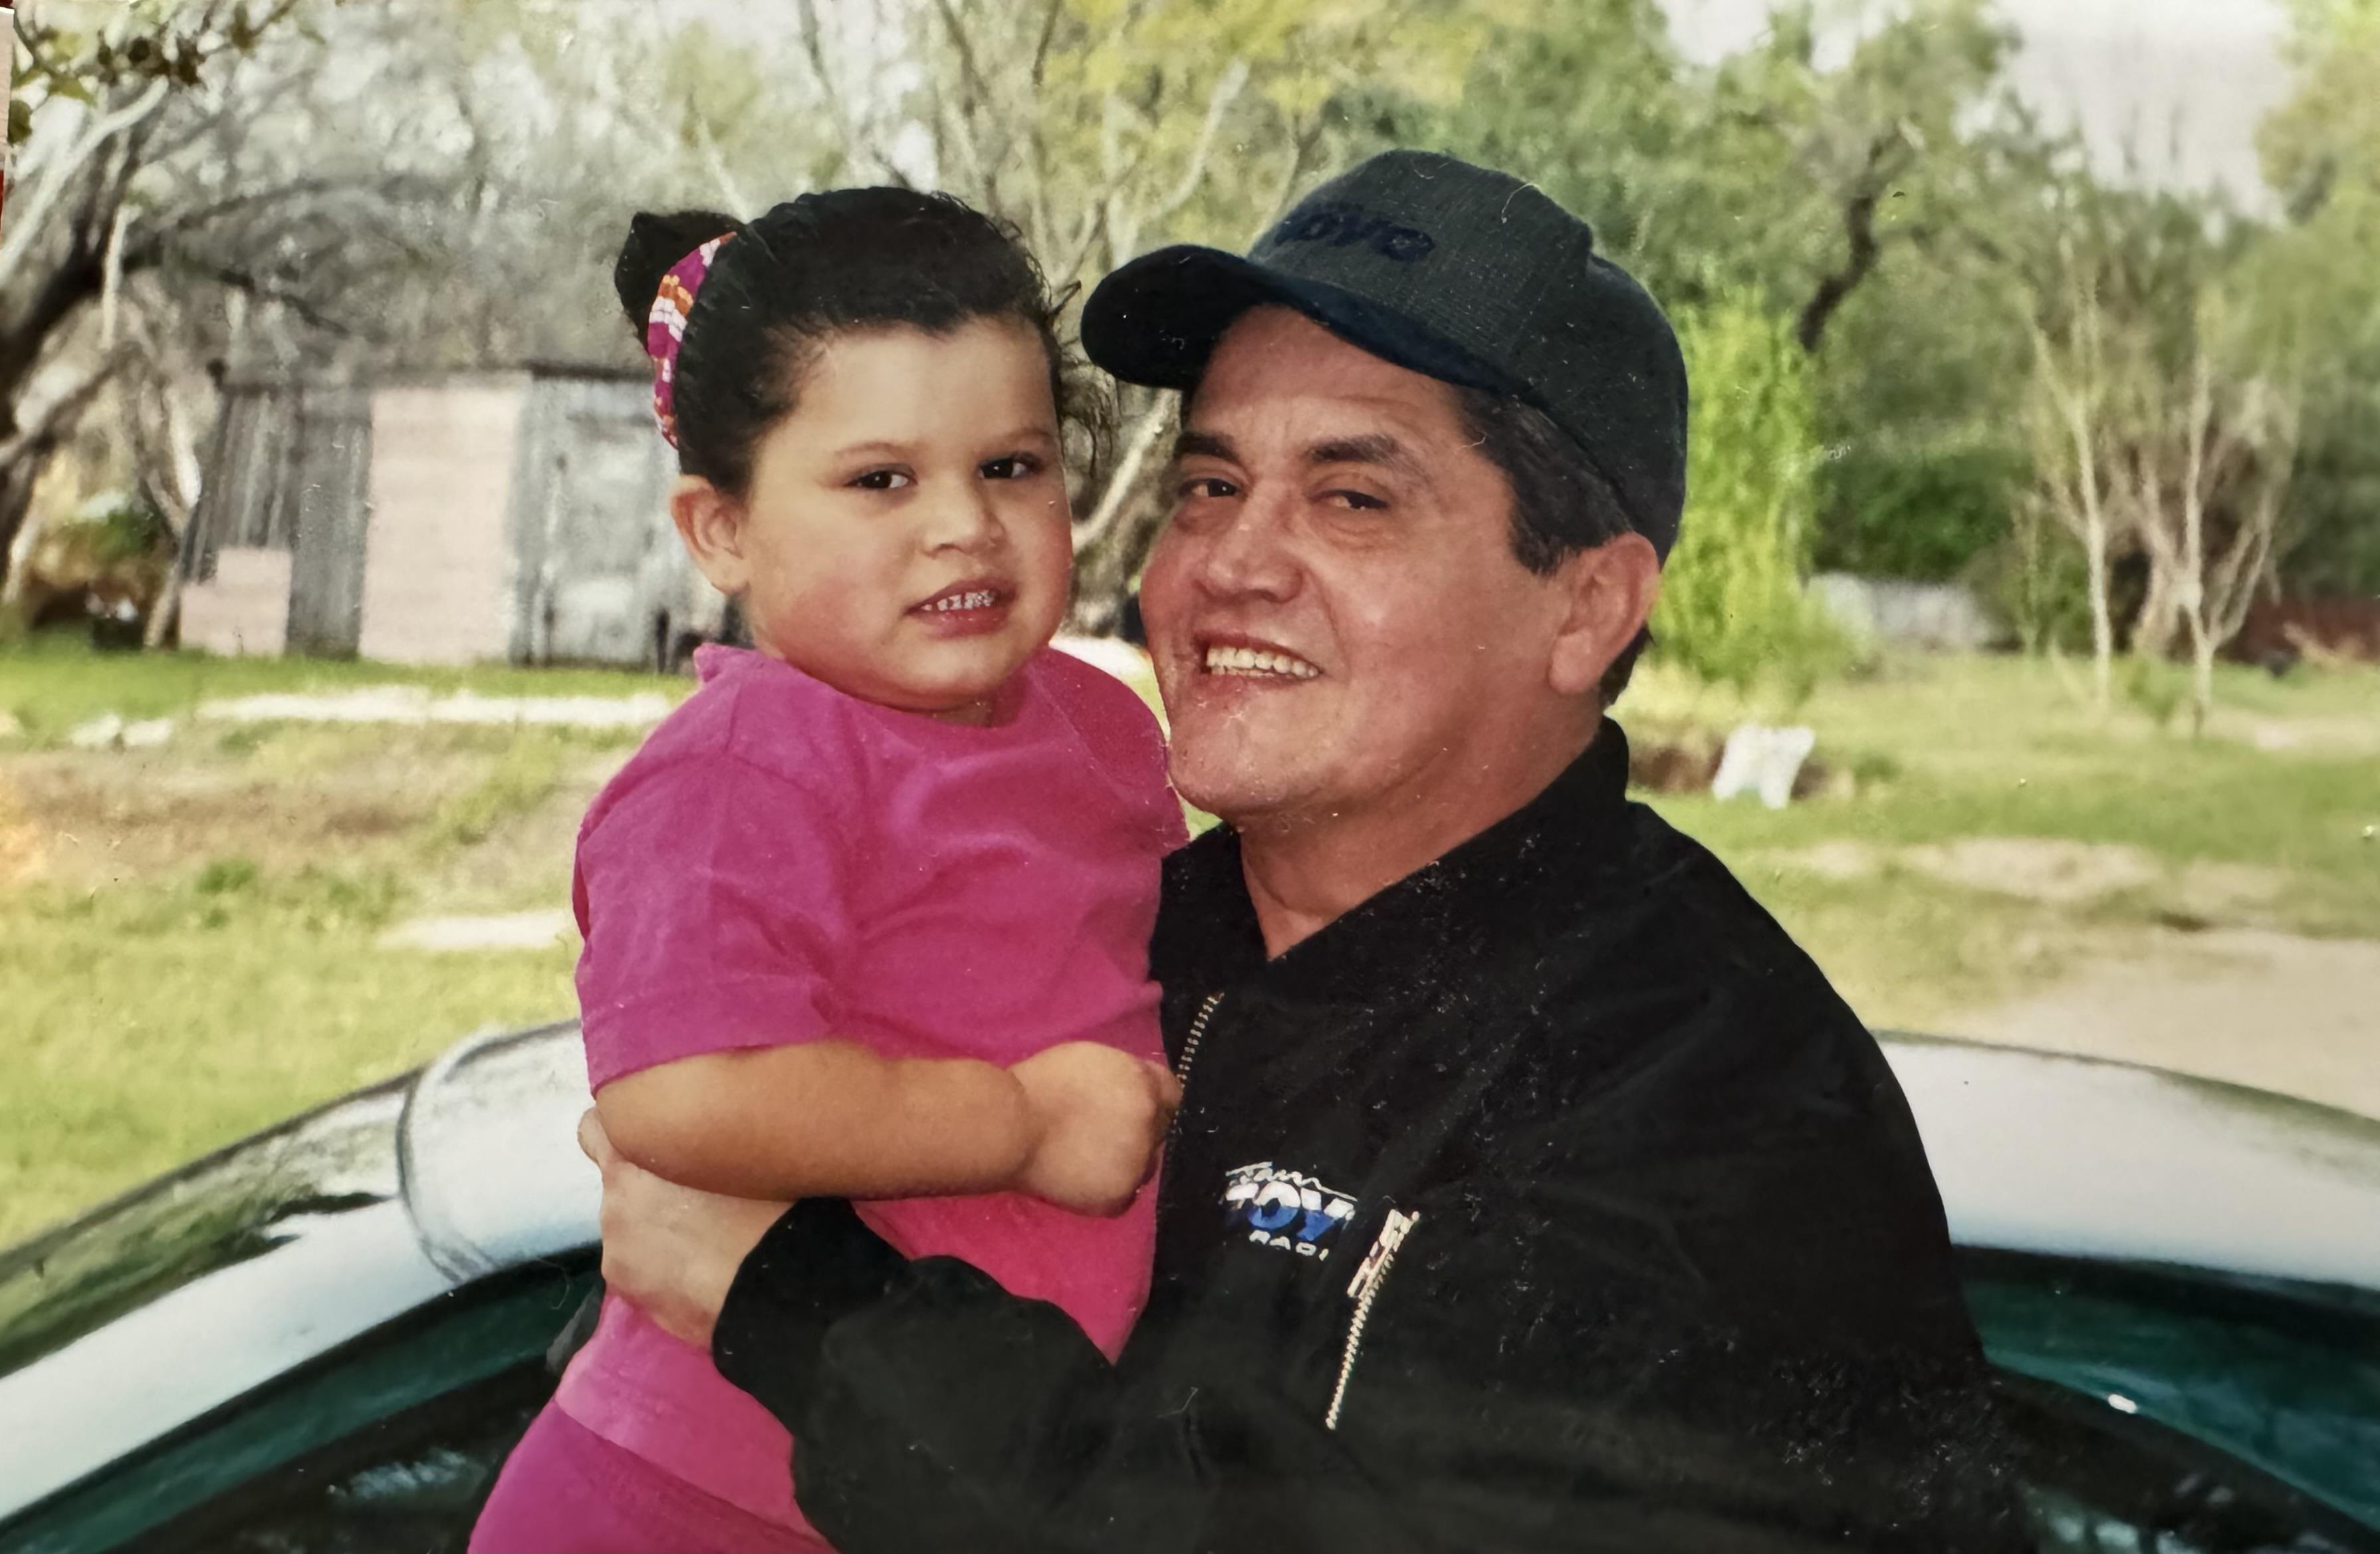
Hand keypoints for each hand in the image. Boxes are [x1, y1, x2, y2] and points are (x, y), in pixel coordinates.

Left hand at [578, 1109, 786, 1348]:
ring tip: (705, 1245)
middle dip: (651, 1191)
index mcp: (632, 1162)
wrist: (771, 1287)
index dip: (619, 1129)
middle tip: (699, 1202)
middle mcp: (612, 1206)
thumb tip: (702, 1144)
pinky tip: (699, 1276)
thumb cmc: (764, 1208)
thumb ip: (700, 1145)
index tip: (646, 1136)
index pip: (595, 1128)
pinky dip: (663, 1271)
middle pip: (623, 1187)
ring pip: (633, 1232)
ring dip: (658, 1233)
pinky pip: (642, 1271)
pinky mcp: (629, 1296)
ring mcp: (617, 1255)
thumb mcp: (733, 1153)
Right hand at [1007, 1043, 1180, 1216]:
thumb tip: (1134, 1091)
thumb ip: (1123, 1077)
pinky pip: (1125, 1194)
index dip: (1152, 1100)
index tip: (1131, 1108)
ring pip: (1144, 1165)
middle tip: (1102, 1135)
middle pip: (1158, 1130)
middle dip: (1137, 1131)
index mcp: (1143, 1083)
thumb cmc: (1039, 1086)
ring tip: (1087, 1159)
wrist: (1010, 1129)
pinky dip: (1108, 1190)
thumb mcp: (1091, 1061)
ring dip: (1125, 1161)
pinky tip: (1082, 1179)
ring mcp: (1137, 1162)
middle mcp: (1149, 1122)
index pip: (1172, 1094)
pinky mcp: (1120, 1195)